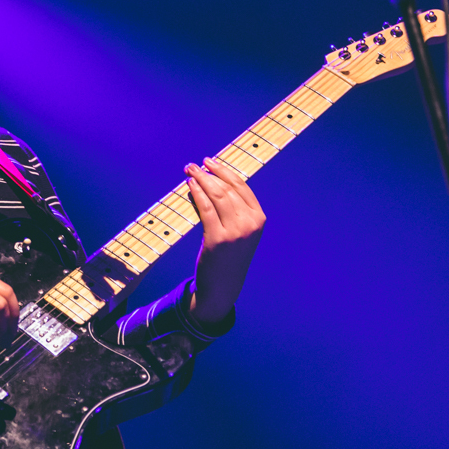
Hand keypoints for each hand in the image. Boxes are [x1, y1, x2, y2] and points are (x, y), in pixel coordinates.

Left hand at [185, 157, 265, 326]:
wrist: (223, 287)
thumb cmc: (228, 256)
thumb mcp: (238, 230)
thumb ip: (231, 208)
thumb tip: (209, 181)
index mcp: (259, 219)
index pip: (241, 187)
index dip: (224, 171)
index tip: (210, 161)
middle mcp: (250, 224)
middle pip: (226, 189)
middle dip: (209, 173)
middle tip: (194, 164)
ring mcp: (235, 232)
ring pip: (216, 196)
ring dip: (201, 179)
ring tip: (189, 170)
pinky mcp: (218, 239)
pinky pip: (205, 208)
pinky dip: (196, 194)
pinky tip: (189, 186)